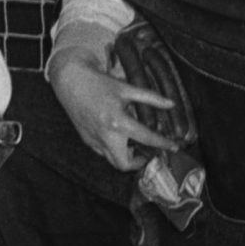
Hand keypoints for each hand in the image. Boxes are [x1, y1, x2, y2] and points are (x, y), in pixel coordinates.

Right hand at [49, 44, 177, 172]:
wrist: (71, 82)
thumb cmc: (99, 83)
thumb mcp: (127, 88)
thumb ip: (150, 98)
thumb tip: (170, 104)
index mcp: (118, 122)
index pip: (146, 139)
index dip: (162, 144)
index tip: (173, 147)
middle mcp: (105, 136)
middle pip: (124, 164)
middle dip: (138, 162)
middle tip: (147, 151)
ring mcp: (93, 140)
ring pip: (112, 160)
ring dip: (125, 156)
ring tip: (133, 143)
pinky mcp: (86, 140)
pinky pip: (103, 152)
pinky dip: (113, 149)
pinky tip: (118, 136)